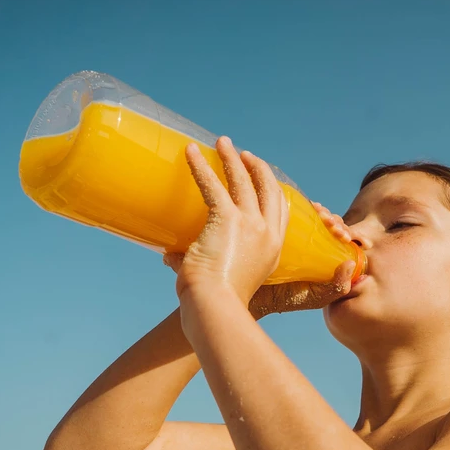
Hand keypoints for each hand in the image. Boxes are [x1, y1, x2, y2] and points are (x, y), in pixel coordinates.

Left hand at [166, 136, 288, 306]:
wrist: (215, 307)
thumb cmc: (216, 302)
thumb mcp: (222, 279)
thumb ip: (198, 263)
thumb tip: (168, 255)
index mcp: (273, 249)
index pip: (282, 210)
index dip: (272, 189)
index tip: (262, 176)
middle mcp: (267, 233)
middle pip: (269, 189)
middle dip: (257, 168)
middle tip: (244, 155)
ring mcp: (251, 224)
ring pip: (244, 181)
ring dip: (232, 158)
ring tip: (223, 142)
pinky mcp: (227, 219)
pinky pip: (213, 185)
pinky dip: (200, 166)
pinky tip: (190, 151)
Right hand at [247, 202, 355, 317]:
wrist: (252, 294)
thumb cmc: (285, 298)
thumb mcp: (316, 297)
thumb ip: (337, 287)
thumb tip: (350, 264)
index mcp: (322, 256)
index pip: (341, 238)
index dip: (351, 235)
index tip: (353, 239)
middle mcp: (310, 241)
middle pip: (329, 223)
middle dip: (337, 222)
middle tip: (337, 230)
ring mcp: (294, 232)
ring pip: (314, 214)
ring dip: (324, 212)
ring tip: (324, 217)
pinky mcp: (278, 224)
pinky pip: (293, 209)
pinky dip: (305, 204)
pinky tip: (310, 207)